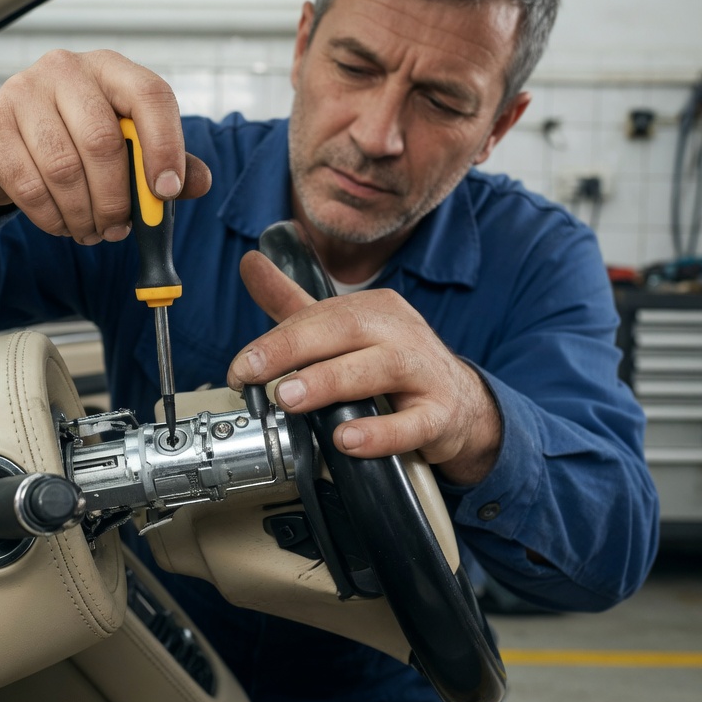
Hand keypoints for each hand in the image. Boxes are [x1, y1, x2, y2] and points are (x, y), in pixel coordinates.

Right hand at [0, 50, 211, 243]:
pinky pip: (28, 185)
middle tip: (120, 230)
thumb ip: (165, 161)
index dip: (164, 146)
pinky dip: (52, 217)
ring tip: (92, 231)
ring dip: (83, 214)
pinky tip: (63, 224)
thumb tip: (199, 182)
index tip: (167, 191)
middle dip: (116, 199)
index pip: (150, 95)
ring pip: (63, 168)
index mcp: (109, 68)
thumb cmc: (72, 138)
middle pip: (103, 142)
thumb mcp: (123, 142)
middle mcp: (65, 69)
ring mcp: (22, 93)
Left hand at [228, 252, 501, 484]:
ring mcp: (424, 372)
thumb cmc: (392, 364)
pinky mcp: (440, 415)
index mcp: (374, 309)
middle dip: (293, 349)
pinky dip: (380, 432)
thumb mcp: (343, 332)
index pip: (320, 316)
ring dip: (329, 383)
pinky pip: (413, 423)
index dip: (274, 341)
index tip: (239, 367)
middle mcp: (400, 332)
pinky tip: (348, 439)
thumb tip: (250, 262)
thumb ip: (293, 304)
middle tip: (252, 373)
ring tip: (289, 398)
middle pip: (346, 329)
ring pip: (378, 370)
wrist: (462, 406)